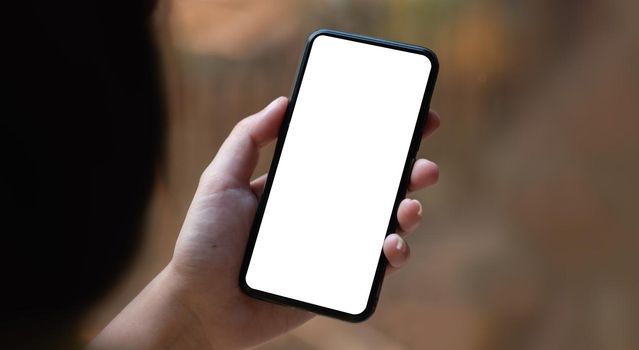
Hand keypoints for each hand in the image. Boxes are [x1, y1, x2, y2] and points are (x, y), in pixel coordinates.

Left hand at [91, 97, 439, 348]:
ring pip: (386, 225)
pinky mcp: (340, 281)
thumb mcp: (220, 182)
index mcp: (304, 185)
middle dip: (410, 172)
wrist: (200, 306)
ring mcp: (336, 246)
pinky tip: (391, 245)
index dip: (384, 136)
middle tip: (425, 166)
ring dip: (409, 213)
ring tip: (409, 207)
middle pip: (379, 188)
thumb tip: (284, 101)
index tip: (414, 118)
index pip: (351, 155)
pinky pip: (377, 266)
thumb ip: (246, 138)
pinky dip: (394, 254)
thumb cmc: (204, 243)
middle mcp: (326, 212)